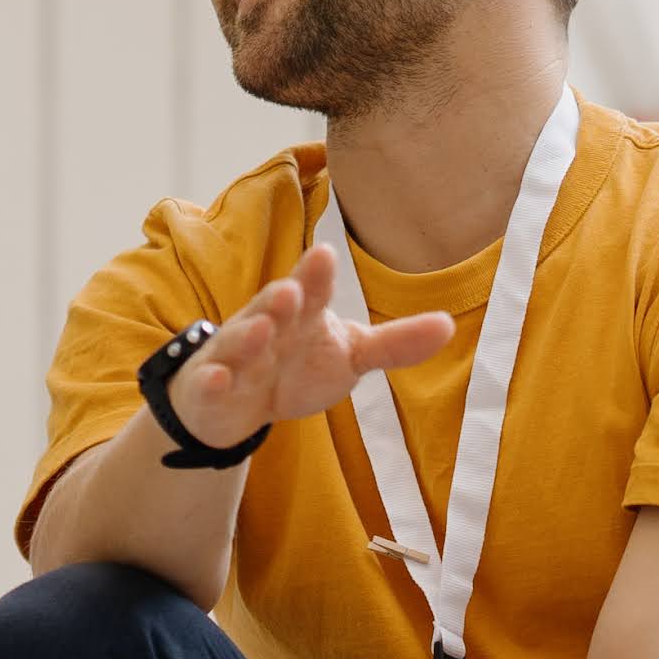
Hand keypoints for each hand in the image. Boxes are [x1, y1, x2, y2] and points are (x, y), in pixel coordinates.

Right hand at [159, 246, 451, 452]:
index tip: (325, 254)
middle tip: (291, 290)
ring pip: (238, 342)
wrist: (236, 404)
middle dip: (279, 299)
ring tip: (260, 329)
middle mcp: (265, 326)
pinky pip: (209, 382)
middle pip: (271, 308)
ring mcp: (234, 356)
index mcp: (302, 314)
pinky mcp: (211, 387)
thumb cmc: (296, 368)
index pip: (311, 290)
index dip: (316, 275)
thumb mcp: (349, 355)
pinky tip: (218, 378)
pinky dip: (212, 380)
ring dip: (246, 334)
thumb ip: (394, 343)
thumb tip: (449, 324)